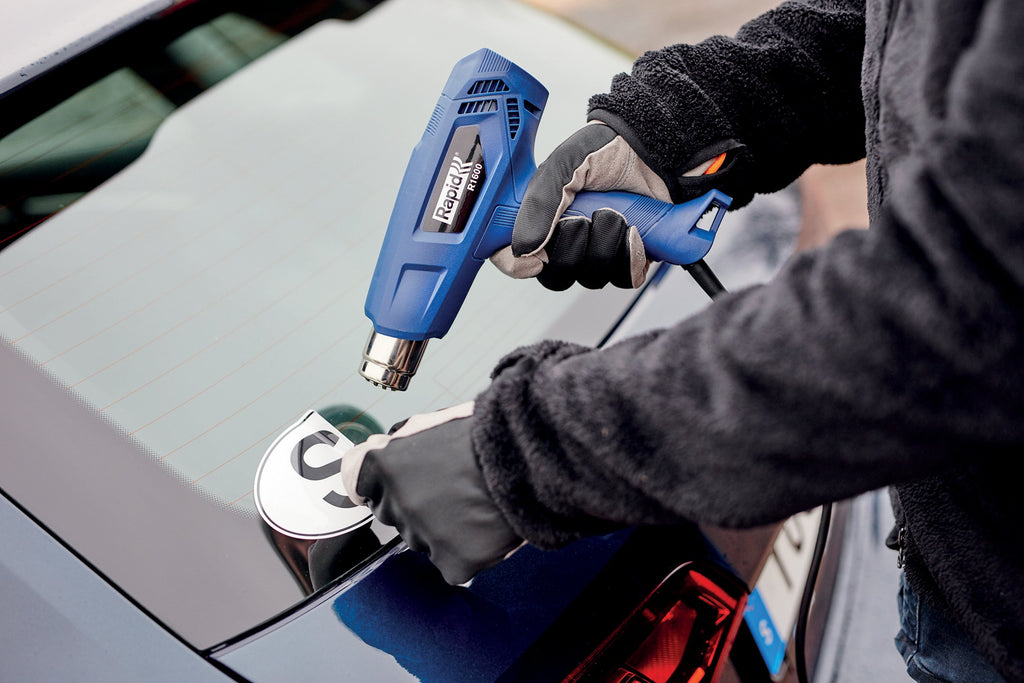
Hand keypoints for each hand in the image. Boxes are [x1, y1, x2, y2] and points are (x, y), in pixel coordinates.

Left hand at [341, 402, 521, 584]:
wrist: (532, 455)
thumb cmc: (488, 434)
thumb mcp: (434, 423)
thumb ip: (399, 443)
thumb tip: (376, 450)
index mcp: (385, 464)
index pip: (356, 484)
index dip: (379, 482)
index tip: (395, 482)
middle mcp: (397, 503)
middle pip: (393, 515)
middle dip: (415, 504)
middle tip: (451, 489)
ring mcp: (424, 536)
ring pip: (423, 541)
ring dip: (442, 529)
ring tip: (474, 504)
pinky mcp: (454, 563)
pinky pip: (452, 565)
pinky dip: (468, 552)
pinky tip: (485, 527)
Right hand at [490, 121, 672, 290]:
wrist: (662, 152)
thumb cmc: (612, 150)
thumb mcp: (565, 165)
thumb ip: (538, 204)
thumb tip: (524, 249)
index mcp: (540, 216)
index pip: (512, 255)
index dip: (518, 264)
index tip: (536, 258)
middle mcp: (566, 238)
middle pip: (554, 274)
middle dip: (574, 245)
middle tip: (585, 217)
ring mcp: (598, 250)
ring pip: (590, 277)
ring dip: (607, 244)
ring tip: (616, 214)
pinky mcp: (629, 258)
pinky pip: (623, 278)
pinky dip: (631, 255)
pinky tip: (635, 231)